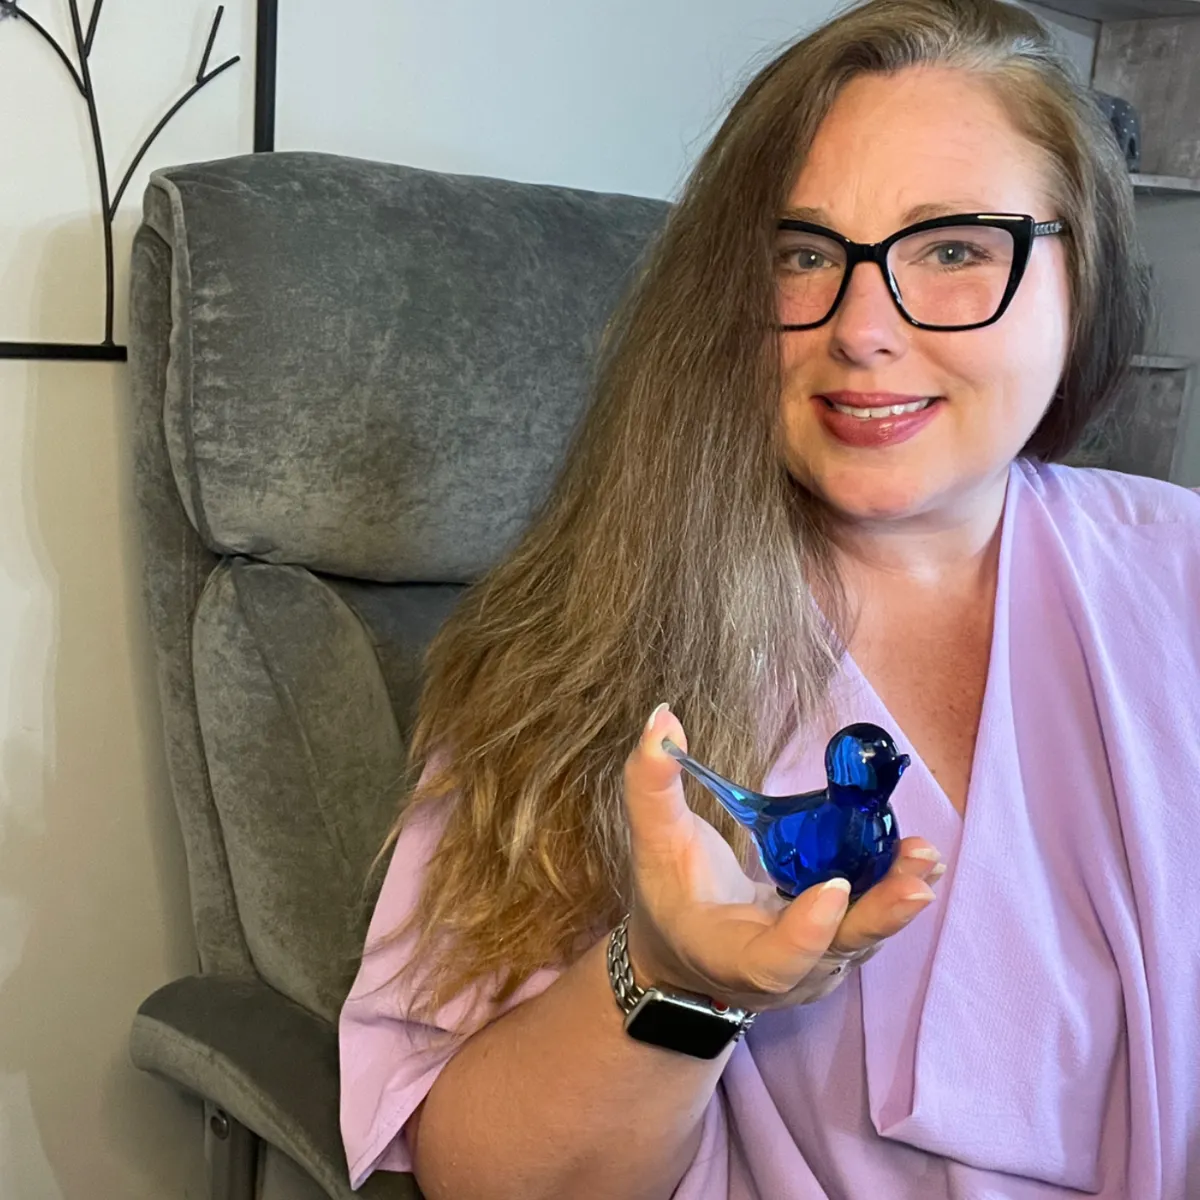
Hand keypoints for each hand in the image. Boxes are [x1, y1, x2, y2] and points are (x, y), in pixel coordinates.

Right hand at [623, 704, 942, 1011]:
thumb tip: (662, 720)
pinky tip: (920, 859)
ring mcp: (814, 967)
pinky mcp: (835, 948)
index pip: (773, 961)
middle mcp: (781, 975)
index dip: (805, 933)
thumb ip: (652, 785)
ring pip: (863, 938)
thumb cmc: (667, 893)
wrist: (683, 950)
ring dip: (896, 899)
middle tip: (917, 880)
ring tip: (925, 857)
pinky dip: (894, 891)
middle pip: (837, 951)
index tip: (834, 887)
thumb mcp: (652, 841)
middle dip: (879, 916)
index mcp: (728, 955)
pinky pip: (869, 923)